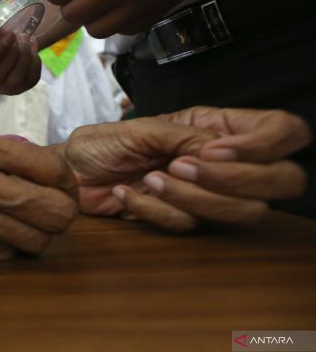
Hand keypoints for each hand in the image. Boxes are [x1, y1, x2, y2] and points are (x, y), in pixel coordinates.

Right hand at [0, 125, 76, 263]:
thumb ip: (7, 151)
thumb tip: (55, 172)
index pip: (52, 169)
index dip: (68, 183)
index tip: (63, 188)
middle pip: (54, 211)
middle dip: (62, 215)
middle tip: (53, 212)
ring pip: (35, 240)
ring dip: (36, 235)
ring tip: (22, 224)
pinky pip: (5, 255)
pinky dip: (7, 247)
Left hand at [65, 107, 310, 231]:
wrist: (69, 175)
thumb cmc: (100, 144)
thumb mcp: (141, 130)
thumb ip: (185, 137)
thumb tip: (219, 151)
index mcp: (217, 128)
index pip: (284, 131)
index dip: (265, 145)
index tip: (213, 150)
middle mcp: (223, 161)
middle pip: (281, 180)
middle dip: (234, 179)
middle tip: (180, 167)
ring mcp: (208, 194)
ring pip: (242, 211)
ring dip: (190, 197)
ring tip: (148, 179)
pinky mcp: (184, 218)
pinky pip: (191, 225)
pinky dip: (154, 210)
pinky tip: (125, 195)